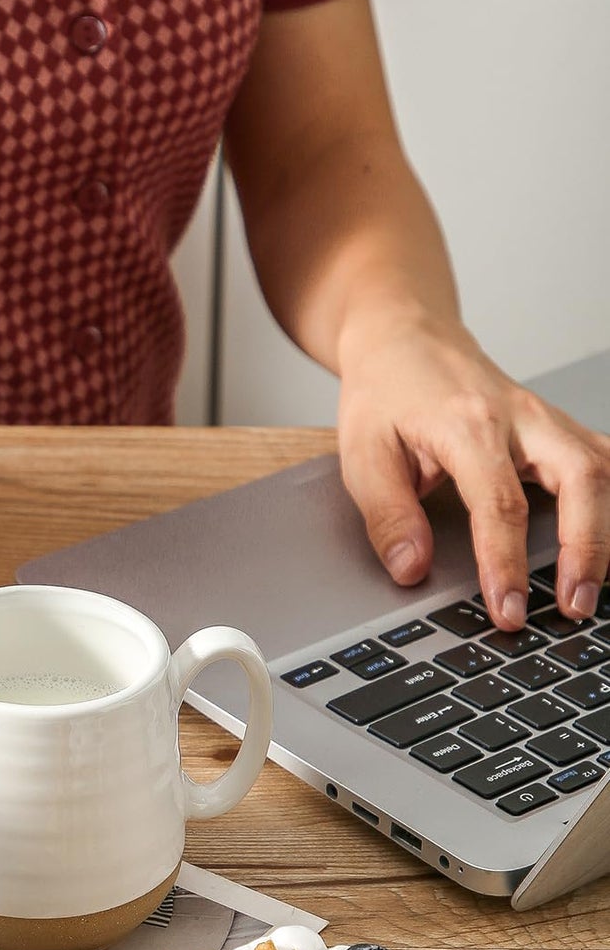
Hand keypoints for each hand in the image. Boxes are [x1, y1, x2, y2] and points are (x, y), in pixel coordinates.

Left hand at [336, 313, 609, 629]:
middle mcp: (521, 418)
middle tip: (573, 606)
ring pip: (603, 468)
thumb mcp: (362, 456)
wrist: (404, 339)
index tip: (507, 610)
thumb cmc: (384, 394)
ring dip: (606, 531)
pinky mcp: (556, 428)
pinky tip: (604, 539)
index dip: (506, 564)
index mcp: (469, 425)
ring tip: (591, 589)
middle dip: (586, 550)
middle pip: (582, 479)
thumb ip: (387, 515)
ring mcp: (546, 420)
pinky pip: (601, 460)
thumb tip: (411, 568)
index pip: (500, 505)